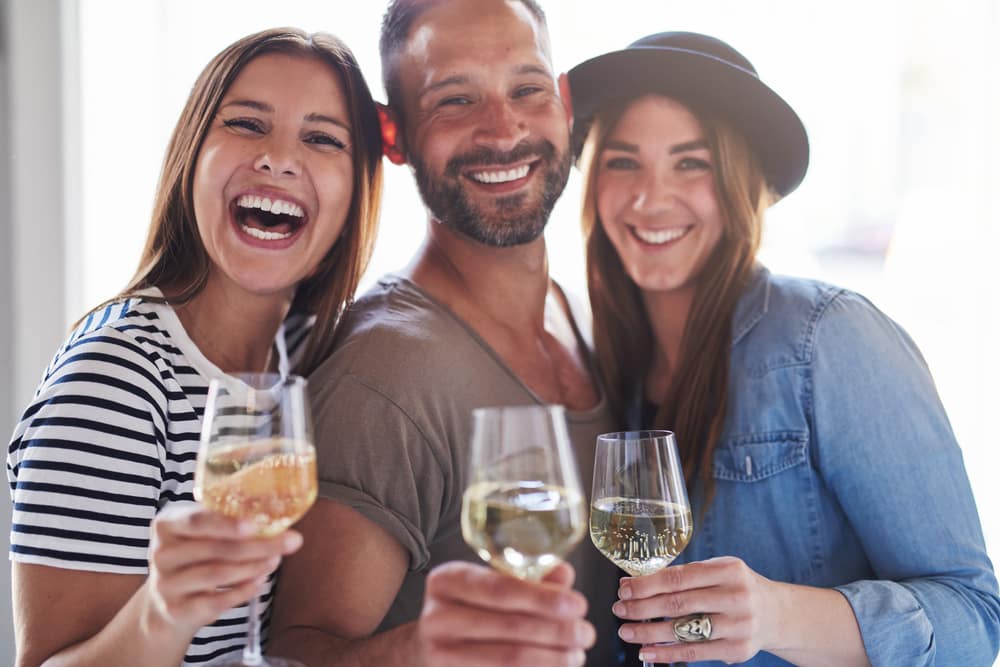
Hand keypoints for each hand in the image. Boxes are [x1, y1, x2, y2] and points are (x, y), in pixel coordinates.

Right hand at [143, 505, 302, 636]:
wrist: (167, 600)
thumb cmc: (195, 554)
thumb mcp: (203, 530)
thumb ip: (231, 519)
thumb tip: (279, 509)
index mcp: (168, 523)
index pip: (197, 521)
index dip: (227, 524)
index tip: (256, 525)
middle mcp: (161, 552)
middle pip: (215, 549)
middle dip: (258, 545)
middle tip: (290, 542)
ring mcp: (166, 583)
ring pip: (218, 574)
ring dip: (254, 566)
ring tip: (276, 559)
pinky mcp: (176, 609)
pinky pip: (217, 601)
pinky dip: (244, 590)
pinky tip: (260, 580)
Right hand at [416, 561, 595, 666]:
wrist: (426, 646)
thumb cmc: (468, 609)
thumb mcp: (489, 584)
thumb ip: (529, 577)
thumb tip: (565, 574)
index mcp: (447, 581)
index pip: (500, 588)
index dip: (543, 598)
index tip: (578, 605)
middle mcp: (437, 617)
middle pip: (509, 626)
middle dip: (557, 631)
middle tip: (586, 633)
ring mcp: (439, 654)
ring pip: (509, 658)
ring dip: (552, 658)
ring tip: (577, 654)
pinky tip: (556, 666)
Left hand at [613, 556, 776, 664]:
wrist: (777, 614)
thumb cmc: (736, 588)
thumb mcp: (719, 571)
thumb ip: (686, 576)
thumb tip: (637, 583)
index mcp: (728, 569)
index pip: (679, 577)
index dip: (647, 584)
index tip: (624, 588)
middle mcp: (735, 596)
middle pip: (678, 603)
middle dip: (642, 607)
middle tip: (619, 609)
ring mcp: (738, 625)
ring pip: (684, 630)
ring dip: (649, 632)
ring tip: (626, 631)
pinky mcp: (738, 649)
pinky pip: (695, 652)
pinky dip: (667, 654)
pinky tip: (646, 652)